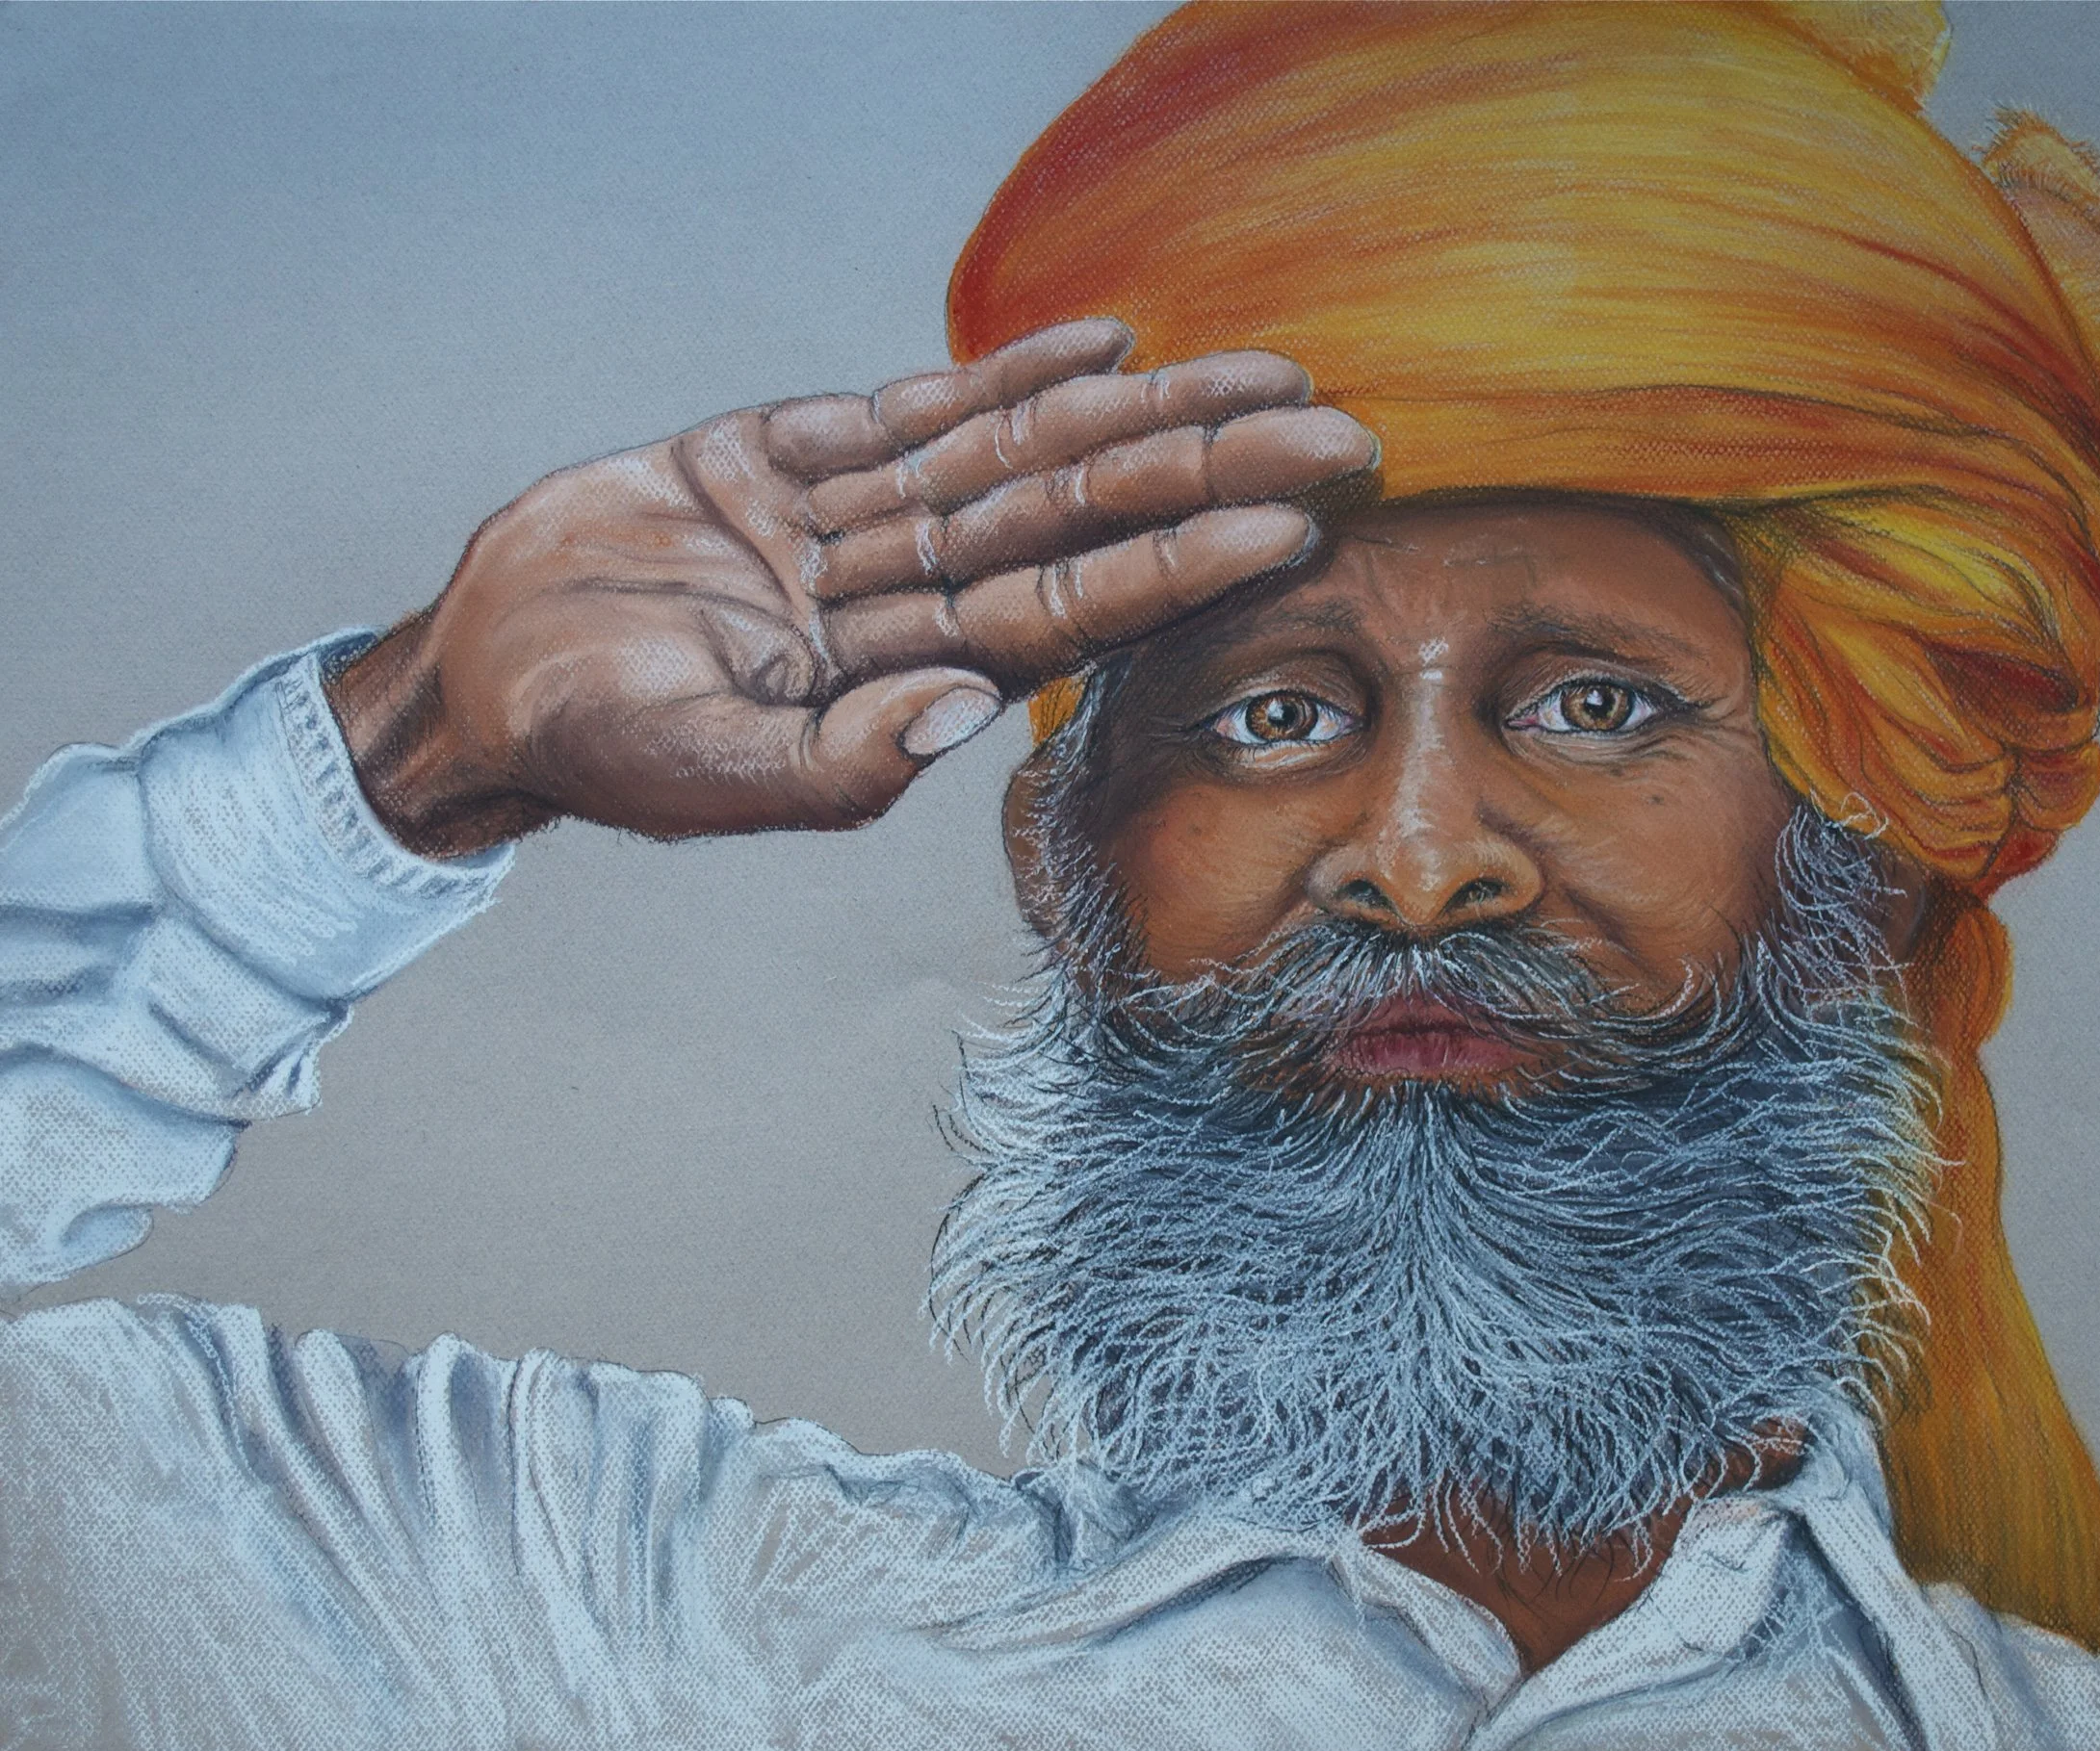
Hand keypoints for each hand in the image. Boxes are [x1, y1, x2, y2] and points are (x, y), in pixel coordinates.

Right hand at [328, 320, 1375, 856]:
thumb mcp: (703, 775)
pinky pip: (915, 414)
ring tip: (1259, 371)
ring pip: (1020, 458)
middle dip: (1204, 471)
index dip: (1177, 564)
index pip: (1070, 615)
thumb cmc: (590, 745)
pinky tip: (1106, 343)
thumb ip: (837, 765)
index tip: (1284, 523)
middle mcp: (902, 600)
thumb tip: (969, 713)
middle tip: (1335, 433)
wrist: (481, 675)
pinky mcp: (784, 459)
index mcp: (902, 683)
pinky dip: (1007, 378)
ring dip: (1140, 413)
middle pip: (1080, 521)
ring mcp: (851, 526)